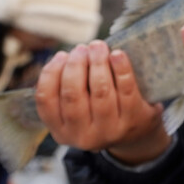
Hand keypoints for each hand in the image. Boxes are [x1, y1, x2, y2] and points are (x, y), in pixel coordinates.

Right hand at [35, 41, 167, 164]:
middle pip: (73, 93)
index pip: (46, 99)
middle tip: (82, 48)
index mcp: (61, 131)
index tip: (61, 55)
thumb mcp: (76, 113)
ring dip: (97, 62)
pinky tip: (117, 54)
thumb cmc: (100, 115)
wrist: (138, 134)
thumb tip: (64, 57)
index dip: (51, 72)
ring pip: (100, 90)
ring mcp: (110, 130)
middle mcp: (83, 136)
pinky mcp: (134, 120)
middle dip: (75, 64)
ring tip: (98, 47)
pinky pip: (126, 90)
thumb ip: (65, 91)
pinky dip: (121, 68)